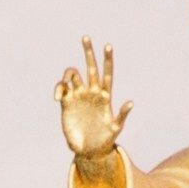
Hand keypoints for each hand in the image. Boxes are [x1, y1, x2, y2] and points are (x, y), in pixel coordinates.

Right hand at [55, 40, 126, 162]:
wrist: (88, 150)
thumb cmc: (105, 140)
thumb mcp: (116, 128)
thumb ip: (122, 115)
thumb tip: (131, 102)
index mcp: (105, 96)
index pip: (107, 73)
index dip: (107, 60)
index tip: (108, 46)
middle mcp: (92, 93)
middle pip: (90, 68)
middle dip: (88, 52)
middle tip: (85, 37)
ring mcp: (79, 96)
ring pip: (73, 75)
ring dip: (69, 74)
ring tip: (65, 84)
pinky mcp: (67, 103)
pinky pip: (62, 89)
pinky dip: (59, 89)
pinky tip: (57, 97)